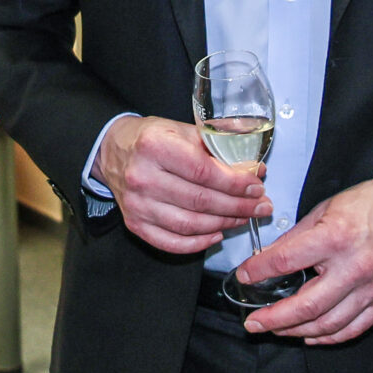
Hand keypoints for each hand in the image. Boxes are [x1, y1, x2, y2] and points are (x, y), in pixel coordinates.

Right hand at [95, 114, 266, 253]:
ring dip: (223, 224)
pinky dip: (198, 243)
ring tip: (243, 217)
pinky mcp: (134, 224)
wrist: (112, 151)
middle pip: (200, 200)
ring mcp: (137, 204)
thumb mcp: (181, 129)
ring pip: (190, 224)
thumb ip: (217, 147)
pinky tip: (216, 234)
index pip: (203, 172)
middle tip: (260, 206)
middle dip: (238, 206)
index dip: (235, 183)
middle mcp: (142, 177)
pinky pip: (172, 242)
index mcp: (155, 146)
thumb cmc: (151, 139)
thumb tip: (253, 169)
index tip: (256, 187)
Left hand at [236, 175, 372, 343]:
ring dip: (296, 332)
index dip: (258, 272)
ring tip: (277, 330)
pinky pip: (352, 329)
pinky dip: (328, 338)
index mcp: (335, 238)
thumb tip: (269, 257)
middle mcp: (354, 268)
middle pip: (306, 306)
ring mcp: (371, 288)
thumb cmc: (371, 204)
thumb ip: (296, 236)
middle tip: (253, 323)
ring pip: (327, 325)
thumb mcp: (326, 208)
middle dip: (273, 319)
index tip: (244, 276)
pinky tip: (310, 335)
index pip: (285, 262)